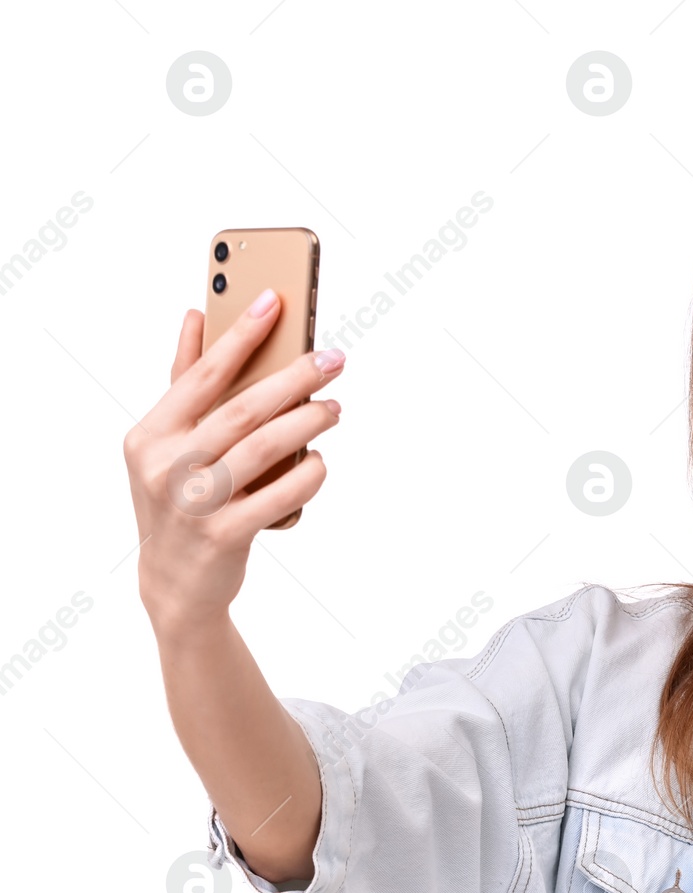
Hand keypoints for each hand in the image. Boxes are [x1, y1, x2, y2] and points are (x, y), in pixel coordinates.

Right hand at [123, 291, 342, 633]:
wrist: (176, 583)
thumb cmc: (179, 499)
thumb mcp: (168, 445)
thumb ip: (185, 383)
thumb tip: (197, 315)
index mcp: (151, 435)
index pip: (202, 375)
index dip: (240, 336)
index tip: (275, 300)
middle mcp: (166, 467)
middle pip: (243, 410)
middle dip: (294, 379)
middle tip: (333, 359)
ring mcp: (194, 504)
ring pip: (265, 449)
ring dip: (308, 423)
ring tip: (334, 408)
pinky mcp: (225, 536)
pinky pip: (280, 496)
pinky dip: (307, 475)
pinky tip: (320, 462)